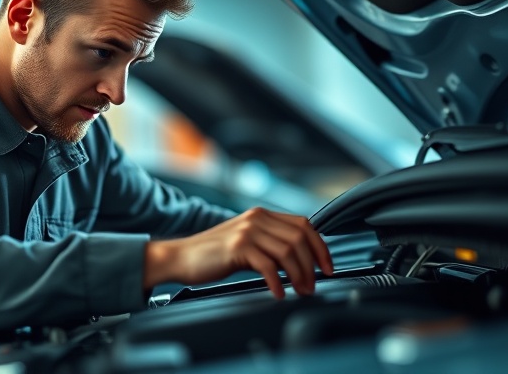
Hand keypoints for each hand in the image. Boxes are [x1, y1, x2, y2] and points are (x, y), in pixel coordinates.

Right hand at [144, 207, 332, 298]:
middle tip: (312, 285)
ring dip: (299, 275)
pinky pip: (268, 266)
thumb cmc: (213, 255)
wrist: (180, 257)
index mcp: (262, 215)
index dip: (320, 247)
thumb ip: (270, 245)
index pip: (304, 224)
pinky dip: (278, 282)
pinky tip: (278, 293)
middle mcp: (257, 218)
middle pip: (300, 238)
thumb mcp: (246, 243)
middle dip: (312, 265)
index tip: (327, 267)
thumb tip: (300, 262)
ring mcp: (247, 231)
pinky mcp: (237, 247)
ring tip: (299, 290)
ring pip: (288, 251)